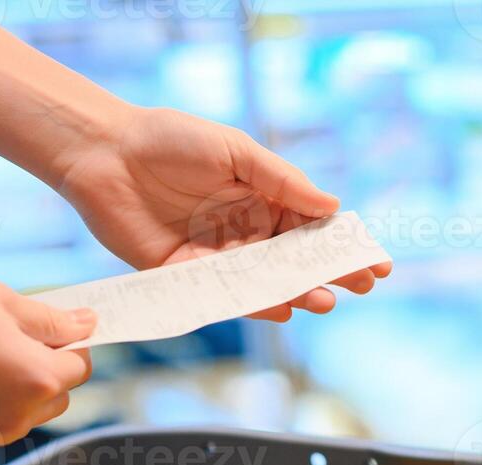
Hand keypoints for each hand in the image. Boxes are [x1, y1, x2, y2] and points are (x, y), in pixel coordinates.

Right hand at [0, 269, 94, 464]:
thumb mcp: (4, 302)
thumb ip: (53, 323)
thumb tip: (87, 326)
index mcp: (38, 380)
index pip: (80, 368)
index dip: (68, 347)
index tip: (46, 333)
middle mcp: (16, 419)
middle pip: (53, 399)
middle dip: (40, 374)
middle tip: (1, 342)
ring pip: (16, 419)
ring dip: (6, 396)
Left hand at [54, 106, 391, 321]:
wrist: (105, 154)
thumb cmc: (169, 140)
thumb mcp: (233, 151)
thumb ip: (279, 180)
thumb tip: (330, 206)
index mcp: (262, 198)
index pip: (313, 228)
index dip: (344, 245)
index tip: (376, 259)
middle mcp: (245, 231)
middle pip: (295, 261)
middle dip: (329, 274)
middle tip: (359, 285)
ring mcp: (217, 257)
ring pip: (264, 283)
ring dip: (296, 292)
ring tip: (322, 299)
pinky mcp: (185, 276)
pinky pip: (223, 296)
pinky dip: (251, 305)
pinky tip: (279, 307)